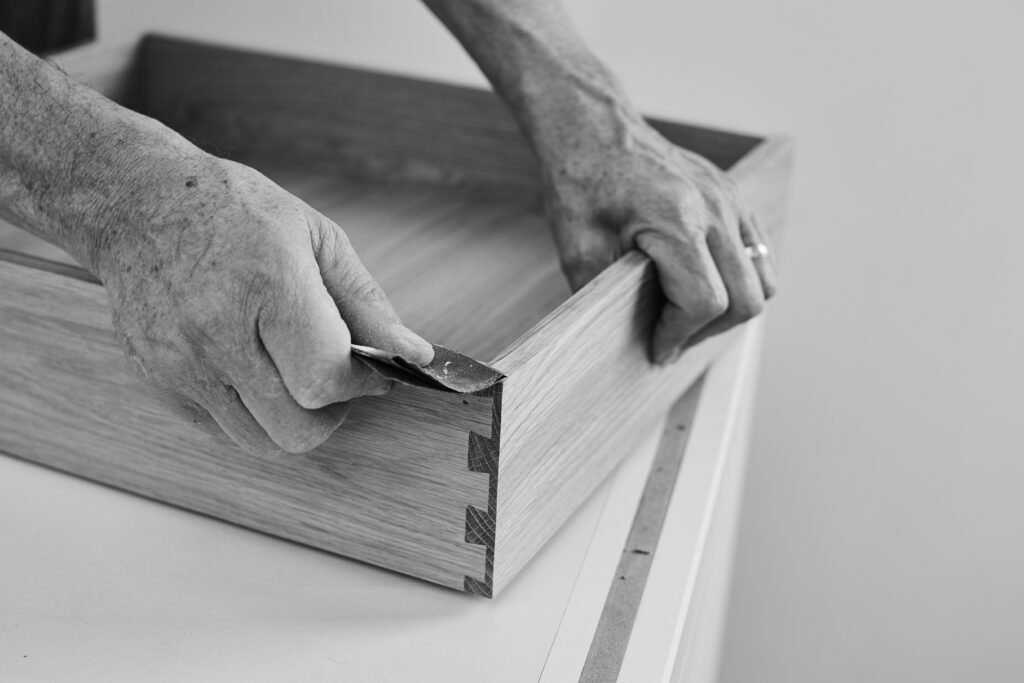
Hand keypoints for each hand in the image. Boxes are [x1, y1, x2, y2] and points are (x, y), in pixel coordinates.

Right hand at [94, 150, 432, 455]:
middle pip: (297, 428)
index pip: (325, 378)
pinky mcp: (157, 382)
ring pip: (260, 442)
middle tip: (333, 378)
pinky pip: (222, 428)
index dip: (361, 384)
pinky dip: (250, 412)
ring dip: (291, 420)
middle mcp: (217, 331)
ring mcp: (180, 363)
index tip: (369, 370)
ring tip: (293, 375)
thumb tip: (414, 355)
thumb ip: (367, 304)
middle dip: (331, 413)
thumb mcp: (316, 237)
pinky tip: (251, 367)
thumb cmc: (236, 213)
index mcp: (267, 284)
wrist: (138, 203)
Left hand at [538, 114, 777, 363]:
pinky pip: (759, 252)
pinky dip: (741, 279)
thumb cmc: (581, 181)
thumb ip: (603, 295)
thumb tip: (620, 339)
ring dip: (731, 308)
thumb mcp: (578, 247)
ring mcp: (731, 199)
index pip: (706, 302)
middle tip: (671, 338)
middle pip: (746, 298)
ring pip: (763, 279)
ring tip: (688, 316)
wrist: (595, 127)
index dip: (680, 335)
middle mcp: (715, 208)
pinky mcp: (734, 195)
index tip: (656, 347)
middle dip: (707, 331)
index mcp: (677, 220)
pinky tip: (704, 285)